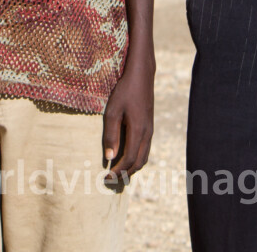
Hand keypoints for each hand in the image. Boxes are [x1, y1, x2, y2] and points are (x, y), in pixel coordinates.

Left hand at [102, 52, 153, 181]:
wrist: (141, 75)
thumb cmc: (124, 91)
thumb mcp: (112, 111)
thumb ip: (111, 135)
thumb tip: (109, 157)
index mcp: (138, 131)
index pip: (130, 160)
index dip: (118, 172)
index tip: (106, 178)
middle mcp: (147, 133)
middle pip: (139, 162)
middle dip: (125, 174)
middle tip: (110, 179)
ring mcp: (150, 130)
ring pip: (144, 157)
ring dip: (132, 167)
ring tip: (117, 172)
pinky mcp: (149, 126)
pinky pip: (145, 149)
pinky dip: (136, 158)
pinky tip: (125, 157)